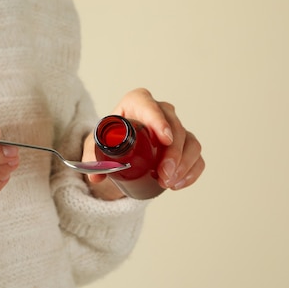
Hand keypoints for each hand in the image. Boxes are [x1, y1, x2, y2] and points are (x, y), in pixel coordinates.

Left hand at [83, 88, 203, 198]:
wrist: (120, 152)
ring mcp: (175, 129)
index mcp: (136, 103)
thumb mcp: (96, 146)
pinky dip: (191, 172)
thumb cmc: (110, 141)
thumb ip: (92, 158)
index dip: (159, 121)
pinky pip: (197, 157)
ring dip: (184, 165)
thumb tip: (96, 175)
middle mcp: (160, 112)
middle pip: (175, 126)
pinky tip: (178, 184)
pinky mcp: (185, 145)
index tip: (164, 139)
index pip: (149, 105)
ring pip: (191, 142)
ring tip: (167, 183)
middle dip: (173, 153)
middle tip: (163, 175)